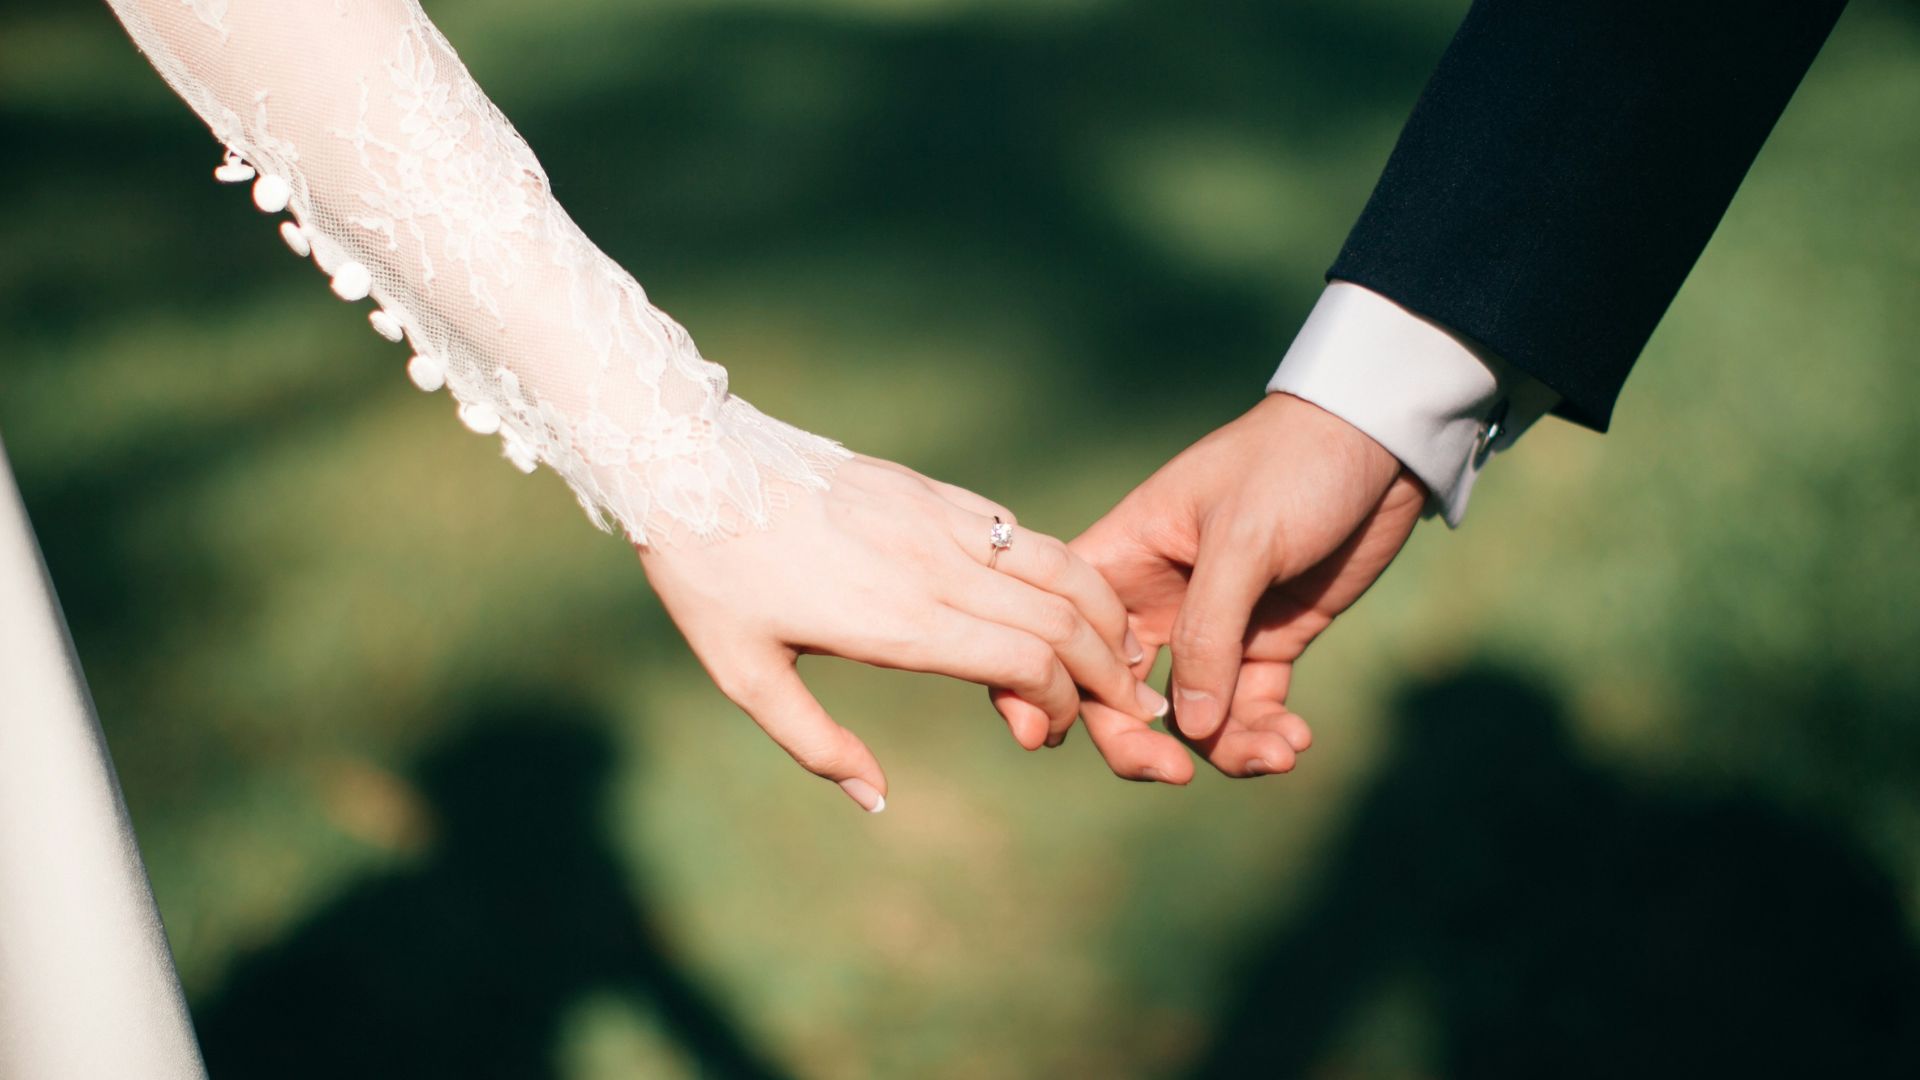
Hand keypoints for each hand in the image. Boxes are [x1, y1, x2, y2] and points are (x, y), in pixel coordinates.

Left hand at [639, 455, 1168, 810]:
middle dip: (1110, 669)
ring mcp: (938, 519)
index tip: (1045, 733)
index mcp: (899, 621)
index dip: (1059, 704)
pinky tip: (1068, 594)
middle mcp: (934, 567)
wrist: (690, 463)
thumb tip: (876, 801)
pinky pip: (1017, 529)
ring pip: (1057, 563)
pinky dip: (1061, 567)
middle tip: (1131, 705)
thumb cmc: (711, 578)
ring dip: (1104, 611)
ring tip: (1125, 650)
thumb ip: (816, 745)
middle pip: (1063, 617)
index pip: (1026, 661)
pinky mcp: (929, 490)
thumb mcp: (745, 676)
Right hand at [1022, 393, 1426, 782]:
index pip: (1063, 633)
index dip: (1048, 687)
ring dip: (1225, 748)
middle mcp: (1154, 601)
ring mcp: (1212, 627)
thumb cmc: (1293, 465)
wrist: (1379, 443)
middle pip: (1117, 693)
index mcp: (1121, 559)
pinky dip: (1265, 733)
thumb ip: (1208, 632)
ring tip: (1277, 755)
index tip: (1054, 737)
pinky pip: (1250, 708)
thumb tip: (1186, 728)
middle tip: (1176, 775)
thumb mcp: (1243, 540)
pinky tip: (1295, 742)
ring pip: (1191, 715)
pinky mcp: (1267, 641)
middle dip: (1141, 742)